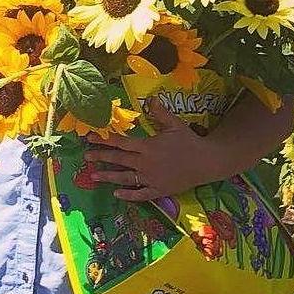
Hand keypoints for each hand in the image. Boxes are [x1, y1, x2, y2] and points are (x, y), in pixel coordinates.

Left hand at [87, 96, 234, 201]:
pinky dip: (128, 195)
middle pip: (119, 160)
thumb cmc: (190, 141)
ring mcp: (151, 178)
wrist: (207, 162)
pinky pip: (140, 194)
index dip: (105, 140)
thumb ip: (160, 112)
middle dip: (101, 157)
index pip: (121, 143)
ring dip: (108, 177)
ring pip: (125, 178)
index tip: (91, 138)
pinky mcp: (158, 190)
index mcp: (148, 146)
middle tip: (86, 157)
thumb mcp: (175, 124)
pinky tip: (116, 194)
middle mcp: (146, 163)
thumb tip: (151, 98)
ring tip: (94, 176)